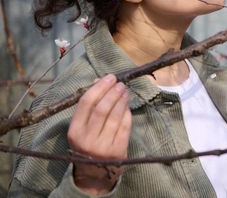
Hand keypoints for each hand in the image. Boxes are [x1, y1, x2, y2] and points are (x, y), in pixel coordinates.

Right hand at [67, 74, 131, 194]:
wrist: (94, 173)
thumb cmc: (87, 143)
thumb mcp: (81, 127)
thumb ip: (89, 106)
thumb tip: (99, 80)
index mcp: (74, 131)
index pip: (86, 103)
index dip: (99, 88)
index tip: (109, 78)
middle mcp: (87, 139)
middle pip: (102, 109)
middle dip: (113, 93)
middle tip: (120, 84)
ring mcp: (103, 146)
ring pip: (115, 116)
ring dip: (122, 100)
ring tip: (125, 91)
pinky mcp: (118, 150)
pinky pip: (125, 126)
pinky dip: (127, 113)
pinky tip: (127, 105)